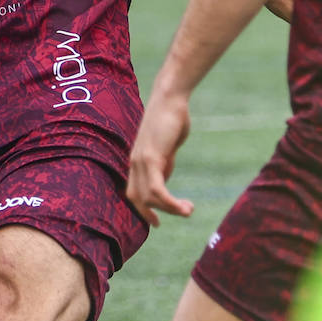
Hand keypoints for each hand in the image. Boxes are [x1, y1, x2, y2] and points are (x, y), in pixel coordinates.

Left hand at [126, 90, 193, 225]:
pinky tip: (183, 207)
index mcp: (137, 161)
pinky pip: (156, 189)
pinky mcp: (151, 157)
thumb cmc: (172, 119)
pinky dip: (169, 202)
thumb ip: (164, 162)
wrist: (170, 98)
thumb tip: (164, 178)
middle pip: (137, 198)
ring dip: (170, 209)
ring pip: (148, 197)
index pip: (132, 192)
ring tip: (189, 210)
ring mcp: (141, 160)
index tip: (156, 222)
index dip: (142, 209)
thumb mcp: (167, 146)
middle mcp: (135, 163)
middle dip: (155, 213)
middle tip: (182, 213)